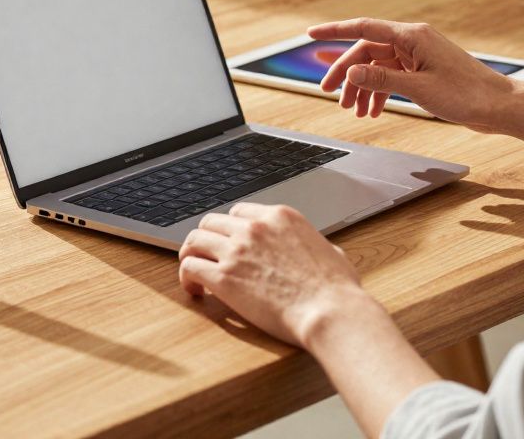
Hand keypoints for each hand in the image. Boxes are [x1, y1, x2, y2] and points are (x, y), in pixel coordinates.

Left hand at [178, 203, 370, 346]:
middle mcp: (254, 228)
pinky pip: (189, 267)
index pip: (239, 212)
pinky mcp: (223, 277)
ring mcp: (236, 251)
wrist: (330, 313)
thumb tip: (322, 251)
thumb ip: (317, 245)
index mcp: (279, 217)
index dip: (231, 229)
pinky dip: (186, 277)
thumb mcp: (333, 252)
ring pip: (194, 240)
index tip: (229, 243)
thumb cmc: (337, 290)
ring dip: (191, 255)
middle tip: (206, 257)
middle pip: (211, 222)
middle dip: (207, 239)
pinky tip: (195, 290)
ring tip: (194, 272)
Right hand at [307, 17, 515, 130]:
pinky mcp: (422, 71)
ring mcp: (417, 56)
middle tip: (328, 93)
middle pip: (366, 52)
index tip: (310, 33)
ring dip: (362, 88)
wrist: (499, 107)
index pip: (363, 28)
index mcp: (412, 36)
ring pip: (376, 67)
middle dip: (346, 73)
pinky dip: (378, 93)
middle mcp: (412, 41)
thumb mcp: (418, 88)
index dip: (334, 31)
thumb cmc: (467, 94)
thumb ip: (381, 79)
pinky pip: (390, 77)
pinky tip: (372, 110)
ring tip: (353, 110)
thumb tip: (351, 73)